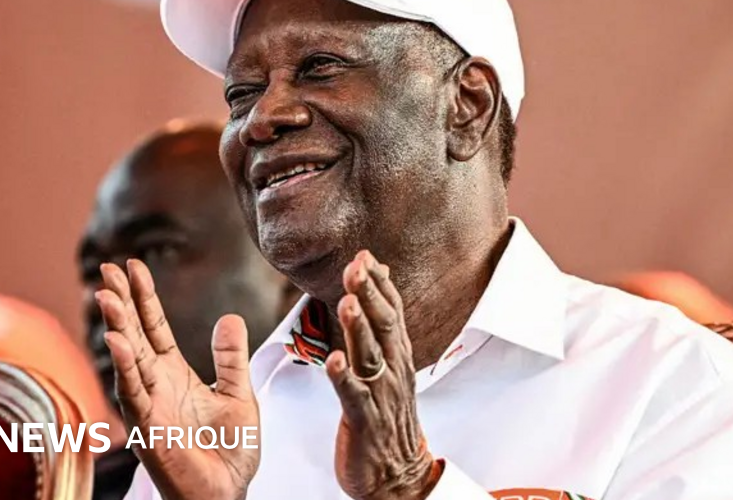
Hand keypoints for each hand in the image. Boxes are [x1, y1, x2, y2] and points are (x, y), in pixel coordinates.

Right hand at [96, 259, 259, 499]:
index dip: (144, 297)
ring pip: (127, 359)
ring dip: (117, 327)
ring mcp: (148, 405)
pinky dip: (125, 367)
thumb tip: (231, 317)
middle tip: (107, 269)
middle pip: (134, 334)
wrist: (229, 492)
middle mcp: (155, 385)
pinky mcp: (148, 428)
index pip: (154, 326)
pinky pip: (134, 393)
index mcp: (174, 373)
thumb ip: (230, 357)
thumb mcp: (238, 393)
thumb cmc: (230, 450)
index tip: (132, 265)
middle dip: (121, 302)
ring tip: (106, 295)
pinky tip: (119, 340)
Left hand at [326, 251, 439, 499]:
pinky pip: (354, 397)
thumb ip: (379, 329)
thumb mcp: (388, 368)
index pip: (390, 312)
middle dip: (370, 295)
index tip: (366, 256)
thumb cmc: (387, 418)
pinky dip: (345, 378)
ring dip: (359, 328)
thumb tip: (375, 288)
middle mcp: (393, 371)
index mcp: (397, 357)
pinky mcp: (365, 421)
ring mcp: (380, 395)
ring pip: (370, 356)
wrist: (397, 476)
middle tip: (356, 267)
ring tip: (348, 302)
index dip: (379, 284)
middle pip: (383, 326)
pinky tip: (335, 361)